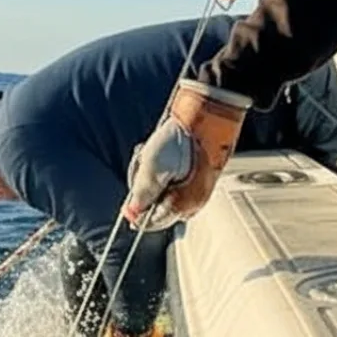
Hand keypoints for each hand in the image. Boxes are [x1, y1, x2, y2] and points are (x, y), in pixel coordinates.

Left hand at [123, 80, 252, 231]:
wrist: (209, 113)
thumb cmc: (185, 137)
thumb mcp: (153, 166)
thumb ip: (142, 193)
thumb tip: (133, 212)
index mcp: (182, 204)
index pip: (152, 223)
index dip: (136, 214)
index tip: (127, 205)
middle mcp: (194, 201)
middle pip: (158, 207)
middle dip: (146, 190)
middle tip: (144, 168)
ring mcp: (199, 188)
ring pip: (165, 192)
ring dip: (154, 177)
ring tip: (156, 155)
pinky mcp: (200, 175)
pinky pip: (176, 180)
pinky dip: (166, 170)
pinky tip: (166, 152)